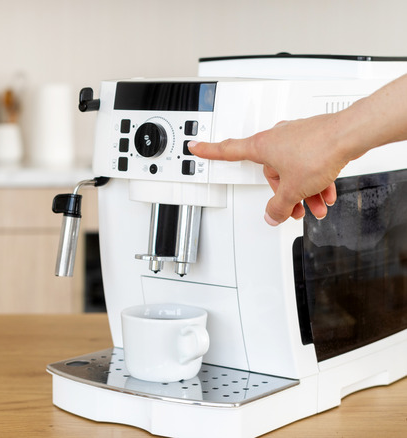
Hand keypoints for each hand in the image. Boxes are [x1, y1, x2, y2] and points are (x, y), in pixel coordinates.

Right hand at [188, 113, 351, 225]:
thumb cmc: (318, 152)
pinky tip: (326, 193)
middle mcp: (275, 139)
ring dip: (303, 190)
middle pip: (271, 172)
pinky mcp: (313, 138)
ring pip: (293, 169)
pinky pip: (308, 163)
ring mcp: (295, 137)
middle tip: (292, 208)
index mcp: (261, 147)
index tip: (196, 146)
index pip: (227, 150)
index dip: (209, 151)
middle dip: (283, 192)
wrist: (349, 136)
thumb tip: (272, 214)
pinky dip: (315, 179)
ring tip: (316, 205)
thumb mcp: (293, 189)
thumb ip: (279, 206)